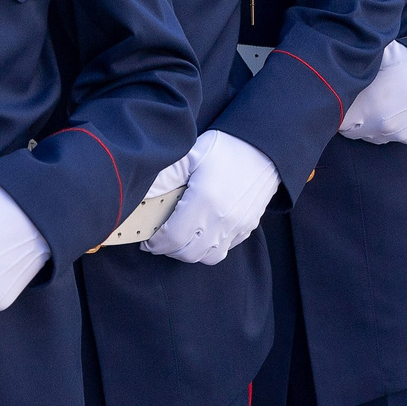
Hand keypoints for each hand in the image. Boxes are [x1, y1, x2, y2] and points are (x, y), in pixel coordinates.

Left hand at [141, 129, 278, 265]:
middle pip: (188, 254)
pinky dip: (210, 247)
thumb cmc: (227, 148)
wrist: (265, 148)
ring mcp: (237, 226)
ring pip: (208, 257)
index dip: (155, 243)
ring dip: (190, 252)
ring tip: (181, 238)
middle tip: (160, 239)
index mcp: (203, 202)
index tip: (147, 238)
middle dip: (169, 250)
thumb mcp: (191, 154)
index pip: (172, 239)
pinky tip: (203, 231)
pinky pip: (225, 248)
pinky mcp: (248, 227)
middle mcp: (221, 220)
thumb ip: (164, 177)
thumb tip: (141, 195)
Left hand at [340, 40, 406, 143]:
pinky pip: (388, 137)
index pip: (336, 119)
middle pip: (349, 131)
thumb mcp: (386, 54)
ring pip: (369, 135)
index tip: (337, 97)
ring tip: (375, 103)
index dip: (334, 107)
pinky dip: (385, 127)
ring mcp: (395, 135)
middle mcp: (379, 125)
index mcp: (368, 105)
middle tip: (353, 100)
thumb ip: (361, 58)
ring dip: (366, 123)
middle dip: (347, 118)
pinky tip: (393, 108)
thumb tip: (341, 51)